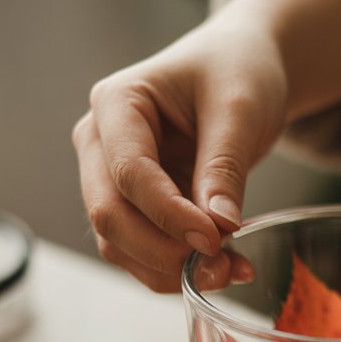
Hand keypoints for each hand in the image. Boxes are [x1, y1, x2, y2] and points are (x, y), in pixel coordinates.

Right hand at [73, 13, 286, 291]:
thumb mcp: (240, 110)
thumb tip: (218, 229)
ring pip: (118, 244)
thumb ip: (225, 168)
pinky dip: (178, 270)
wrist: (240, 71)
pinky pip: (141, 252)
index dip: (170, 215)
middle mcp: (99, 142)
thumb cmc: (236, 72)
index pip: (128, 173)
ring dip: (170, 270)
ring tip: (232, 269)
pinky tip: (225, 267)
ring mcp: (109, 178)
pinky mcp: (132, 206)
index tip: (217, 238)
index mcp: (116, 102)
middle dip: (163, 251)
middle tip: (223, 266)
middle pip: (110, 215)